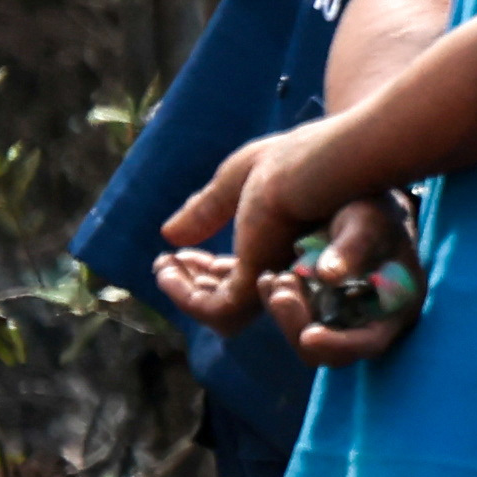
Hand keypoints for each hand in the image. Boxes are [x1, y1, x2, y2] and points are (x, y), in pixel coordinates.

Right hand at [157, 138, 376, 345]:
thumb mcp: (235, 183)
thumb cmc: (285, 164)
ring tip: (164, 268)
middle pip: (226, 294)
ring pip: (220, 311)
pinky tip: (167, 270)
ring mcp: (268, 283)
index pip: (237, 276)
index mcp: (276, 250)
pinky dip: (186, 298)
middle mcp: (276, 274)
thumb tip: (170, 235)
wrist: (312, 166)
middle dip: (189, 283)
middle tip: (164, 265)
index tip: (174, 255)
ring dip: (184, 295)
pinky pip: (218, 312)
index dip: (203, 270)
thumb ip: (206, 211)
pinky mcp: (260, 288)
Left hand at [266, 196, 428, 364]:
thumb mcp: (367, 219)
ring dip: (285, 313)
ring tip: (274, 278)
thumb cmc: (373, 207)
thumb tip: (328, 276)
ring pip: (308, 336)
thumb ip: (353, 246)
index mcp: (398, 305)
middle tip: (280, 291)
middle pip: (331, 350)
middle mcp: (374, 319)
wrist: (358, 198)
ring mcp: (346, 317)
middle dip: (299, 325)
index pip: (369, 342)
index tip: (308, 335)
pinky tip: (269, 278)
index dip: (339, 344)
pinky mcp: (323, 308)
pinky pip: (297, 319)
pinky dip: (281, 303)